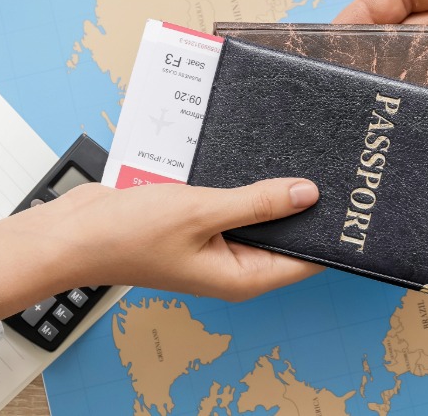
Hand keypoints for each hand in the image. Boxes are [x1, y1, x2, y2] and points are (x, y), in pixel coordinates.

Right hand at [0, 179, 322, 320]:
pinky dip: (238, 182)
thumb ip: (258, 202)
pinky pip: (228, 202)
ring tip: (295, 150)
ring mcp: (211, 245)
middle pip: (284, 235)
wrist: (72, 233)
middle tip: (331, 163)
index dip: (330, 232)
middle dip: (303, 204)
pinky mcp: (193, 224)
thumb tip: (308, 194)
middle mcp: (231, 265)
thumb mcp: (202, 211)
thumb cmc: (127, 235)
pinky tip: (249, 153)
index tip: (355, 202)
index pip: (306, 260)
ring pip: (255, 214)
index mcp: (241, 277)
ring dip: (267, 188)